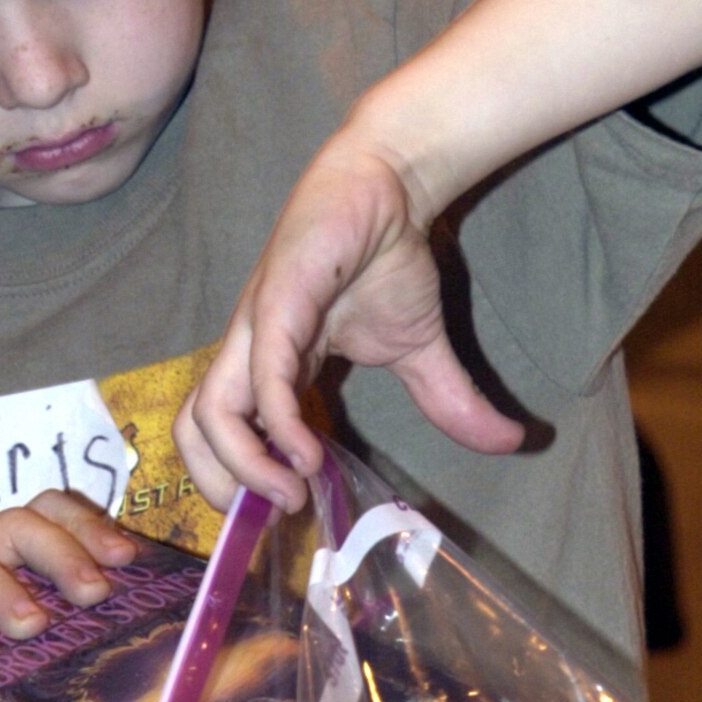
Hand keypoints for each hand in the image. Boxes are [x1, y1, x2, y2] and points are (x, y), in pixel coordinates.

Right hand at [0, 490, 138, 701]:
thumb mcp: (2, 660)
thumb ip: (46, 649)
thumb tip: (119, 667)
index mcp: (7, 556)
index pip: (51, 514)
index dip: (90, 527)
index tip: (127, 559)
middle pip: (21, 525)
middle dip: (63, 555)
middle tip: (93, 594)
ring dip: (4, 588)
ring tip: (32, 626)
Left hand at [175, 138, 521, 512]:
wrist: (390, 184)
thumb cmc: (386, 255)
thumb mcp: (421, 347)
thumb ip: (450, 400)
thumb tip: (508, 442)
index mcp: (270, 364)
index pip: (223, 432)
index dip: (238, 481)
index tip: (286, 515)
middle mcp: (249, 351)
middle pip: (194, 430)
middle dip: (218, 486)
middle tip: (272, 518)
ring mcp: (256, 327)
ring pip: (210, 411)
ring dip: (242, 467)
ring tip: (289, 495)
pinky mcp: (277, 301)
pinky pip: (261, 374)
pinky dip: (274, 422)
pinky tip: (306, 453)